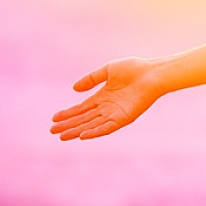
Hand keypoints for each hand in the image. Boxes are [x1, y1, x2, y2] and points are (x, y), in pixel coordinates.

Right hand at [50, 57, 164, 139]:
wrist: (152, 73)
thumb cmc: (134, 69)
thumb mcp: (108, 70)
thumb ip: (91, 79)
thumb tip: (74, 88)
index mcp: (103, 96)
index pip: (82, 108)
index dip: (68, 113)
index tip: (54, 118)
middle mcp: (107, 107)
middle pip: (84, 119)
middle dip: (68, 125)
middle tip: (52, 131)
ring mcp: (115, 114)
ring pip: (92, 125)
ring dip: (77, 131)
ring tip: (62, 136)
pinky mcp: (124, 118)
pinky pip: (107, 127)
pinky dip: (95, 132)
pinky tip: (82, 135)